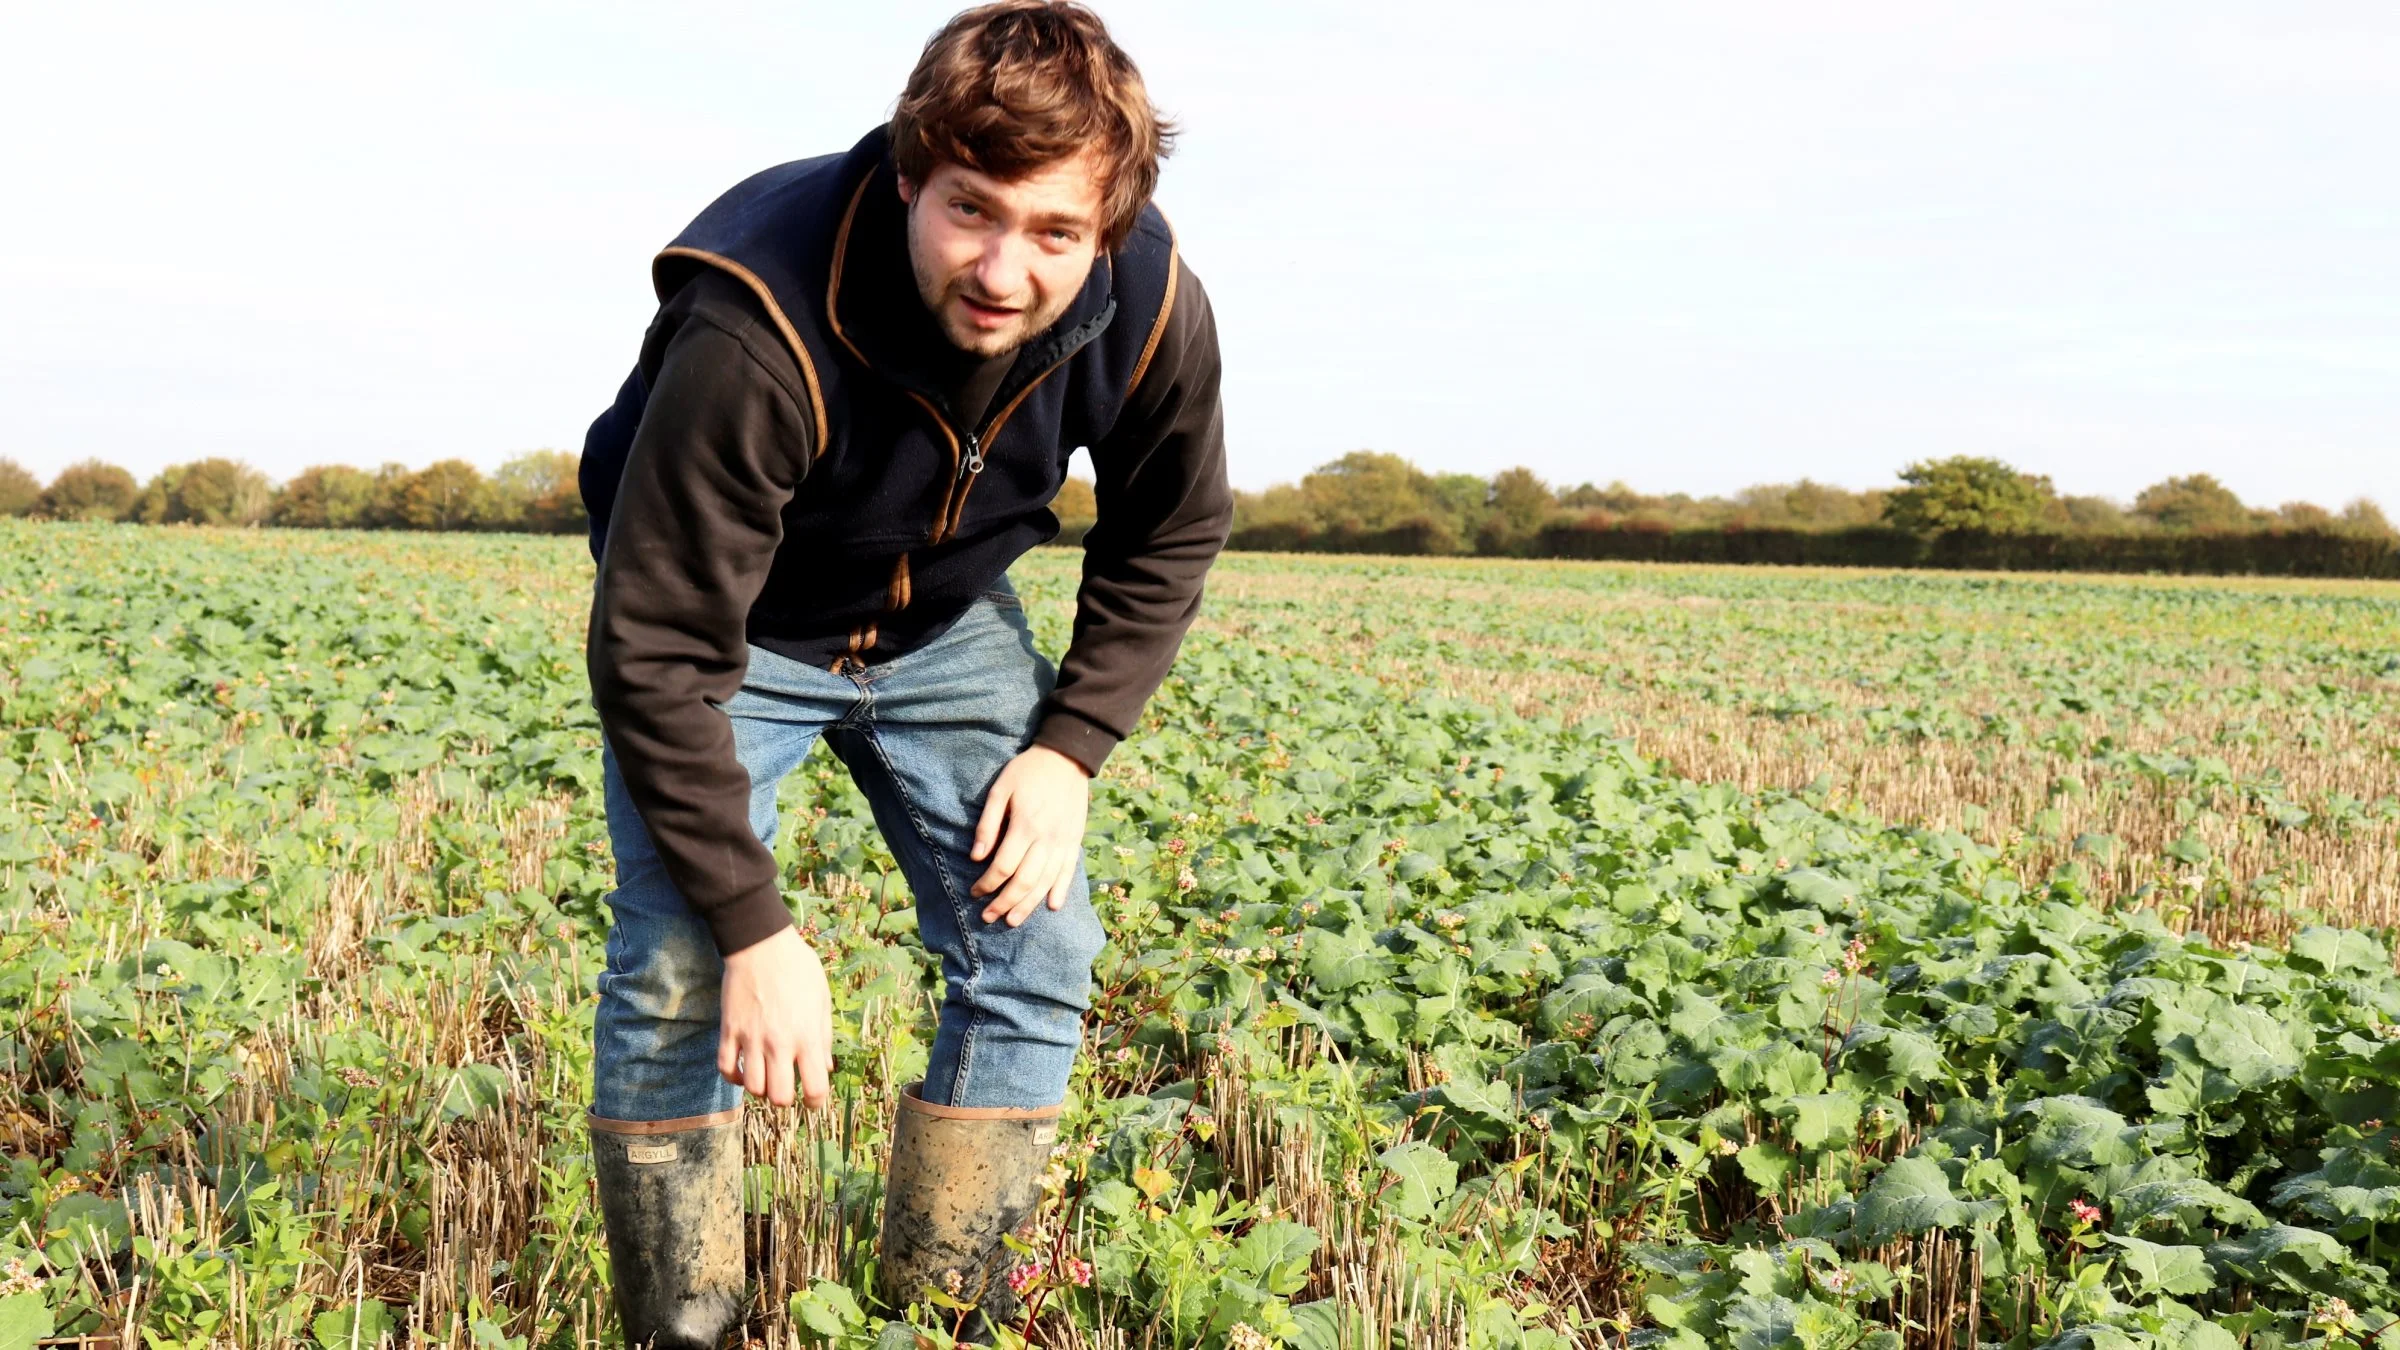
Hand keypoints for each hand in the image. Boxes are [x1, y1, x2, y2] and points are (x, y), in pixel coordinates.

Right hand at [717, 926, 833, 1109]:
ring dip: (760, 1088)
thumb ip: (824, 1037)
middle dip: (785, 1099)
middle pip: (780, 1097)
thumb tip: (825, 1068)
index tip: (813, 1100)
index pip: (815, 1088)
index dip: (816, 1102)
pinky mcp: (729, 1031)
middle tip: (787, 1086)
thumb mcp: (821, 1000)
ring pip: (752, 1088)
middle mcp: (779, 1043)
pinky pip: (725, 1069)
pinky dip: (733, 1077)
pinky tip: (742, 1069)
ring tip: (765, 1075)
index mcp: (807, 1037)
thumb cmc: (798, 969)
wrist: (761, 945)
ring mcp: (751, 1039)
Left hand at [970, 745, 1090, 926]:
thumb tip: (976, 858)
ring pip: (1046, 882)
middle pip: (1024, 881)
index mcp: (1025, 825)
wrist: (1066, 757)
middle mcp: (1047, 838)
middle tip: (988, 917)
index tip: (975, 892)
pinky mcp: (1074, 840)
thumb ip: (988, 825)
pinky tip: (1052, 907)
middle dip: (1004, 903)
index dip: (987, 884)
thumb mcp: (1001, 790)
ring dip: (1028, 905)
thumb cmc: (1027, 771)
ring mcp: (1064, 841)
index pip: (1003, 866)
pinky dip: (1061, 890)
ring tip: (1013, 921)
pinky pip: (1069, 871)